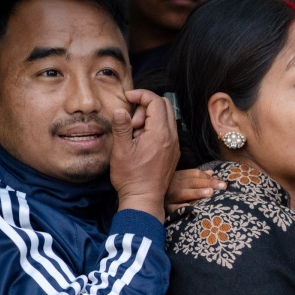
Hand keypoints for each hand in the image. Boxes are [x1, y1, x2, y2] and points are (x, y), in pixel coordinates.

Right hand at [111, 89, 179, 219]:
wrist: (144, 199)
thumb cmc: (131, 176)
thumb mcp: (121, 150)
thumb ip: (122, 127)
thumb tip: (120, 109)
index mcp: (160, 133)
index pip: (156, 101)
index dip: (141, 95)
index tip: (127, 98)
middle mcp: (172, 137)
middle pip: (164, 106)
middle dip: (146, 105)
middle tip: (131, 120)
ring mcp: (174, 145)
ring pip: (166, 119)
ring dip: (150, 118)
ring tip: (134, 133)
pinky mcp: (172, 153)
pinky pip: (167, 131)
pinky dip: (154, 129)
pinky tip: (141, 141)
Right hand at [166, 168, 226, 213]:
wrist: (146, 200)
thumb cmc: (169, 191)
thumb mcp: (181, 181)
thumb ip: (196, 177)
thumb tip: (211, 172)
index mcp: (177, 177)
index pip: (194, 174)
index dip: (208, 177)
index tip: (222, 182)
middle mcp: (173, 185)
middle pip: (192, 182)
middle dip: (208, 183)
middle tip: (223, 186)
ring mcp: (168, 196)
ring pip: (183, 193)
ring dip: (197, 192)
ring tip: (210, 193)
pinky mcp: (165, 208)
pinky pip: (173, 208)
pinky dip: (181, 207)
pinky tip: (191, 207)